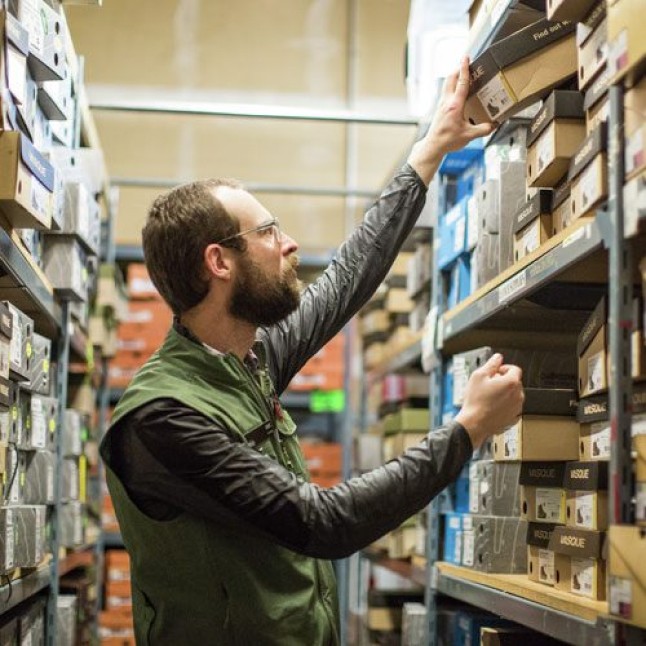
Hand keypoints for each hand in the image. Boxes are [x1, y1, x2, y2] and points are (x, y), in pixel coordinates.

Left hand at [408, 56, 494, 184]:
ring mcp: (441, 105)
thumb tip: (494, 125)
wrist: (433, 146)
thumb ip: (483, 129)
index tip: (466, 57)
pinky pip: (445, 93)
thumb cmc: (448, 140)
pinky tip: (457, 92)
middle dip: (458, 69)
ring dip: (454, 77)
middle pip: (450, 78)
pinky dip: (451, 87)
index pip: (461, 82)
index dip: (465, 69)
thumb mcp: (469, 135)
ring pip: (446, 85)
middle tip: (465, 63)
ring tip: (462, 74)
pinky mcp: (439, 109)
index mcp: (455, 105)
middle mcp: (446, 102)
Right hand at [455, 353, 524, 448]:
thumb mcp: (478, 376)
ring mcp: (517, 408)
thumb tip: (497, 358)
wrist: (474, 424)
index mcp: (511, 383)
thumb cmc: (475, 402)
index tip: (496, 372)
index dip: (504, 368)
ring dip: (504, 393)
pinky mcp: (514, 418)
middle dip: (503, 381)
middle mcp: (518, 395)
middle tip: (489, 385)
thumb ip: (491, 364)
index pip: (515, 369)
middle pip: (514, 382)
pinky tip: (492, 407)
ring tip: (489, 397)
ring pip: (514, 395)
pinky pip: (512, 407)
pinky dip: (505, 406)